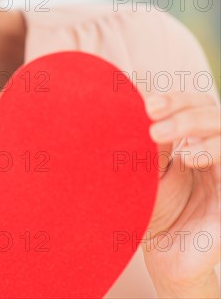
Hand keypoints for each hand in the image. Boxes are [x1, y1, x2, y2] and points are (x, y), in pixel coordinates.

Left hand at [142, 91, 219, 293]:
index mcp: (194, 140)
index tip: (147, 104)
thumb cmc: (152, 208)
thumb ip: (153, 143)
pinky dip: (214, 152)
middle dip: (181, 109)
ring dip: (195, 125)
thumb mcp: (149, 169)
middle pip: (212, 112)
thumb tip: (141, 106)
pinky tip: (191, 156)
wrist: (163, 254)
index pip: (195, 106)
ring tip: (159, 134)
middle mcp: (213, 153)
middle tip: (151, 116)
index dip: (176, 99)